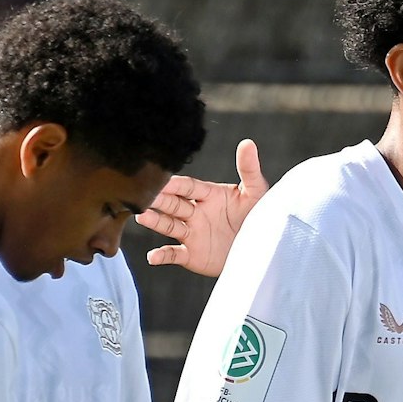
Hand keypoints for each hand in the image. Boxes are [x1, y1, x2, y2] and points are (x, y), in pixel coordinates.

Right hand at [139, 139, 268, 276]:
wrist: (260, 250)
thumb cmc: (258, 218)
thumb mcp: (256, 193)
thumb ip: (249, 170)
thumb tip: (248, 143)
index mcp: (208, 195)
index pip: (188, 187)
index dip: (176, 184)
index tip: (164, 180)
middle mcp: (196, 212)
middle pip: (173, 204)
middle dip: (159, 200)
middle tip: (145, 195)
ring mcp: (192, 234)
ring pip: (169, 225)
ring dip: (156, 222)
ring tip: (142, 217)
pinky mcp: (191, 255)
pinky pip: (173, 254)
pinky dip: (162, 256)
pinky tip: (152, 257)